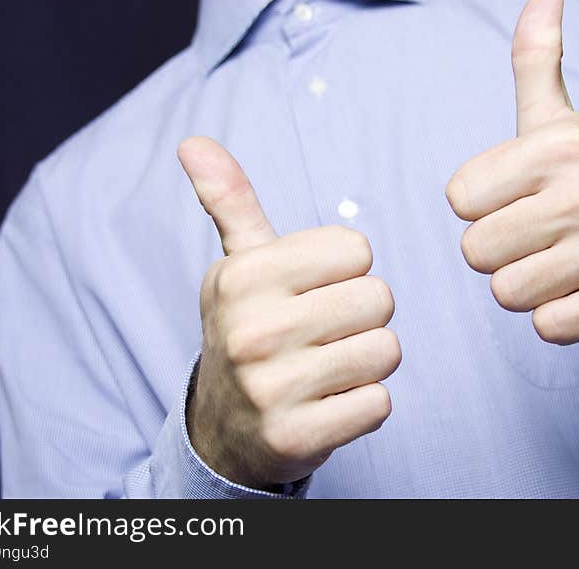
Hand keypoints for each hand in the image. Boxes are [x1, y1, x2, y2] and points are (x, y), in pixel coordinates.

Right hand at [177, 137, 399, 489]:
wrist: (226, 426)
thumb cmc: (249, 328)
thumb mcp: (239, 265)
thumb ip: (230, 202)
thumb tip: (192, 142)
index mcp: (243, 277)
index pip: (357, 250)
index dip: (346, 270)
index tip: (313, 290)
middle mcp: (251, 331)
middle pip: (380, 298)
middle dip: (364, 316)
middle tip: (325, 332)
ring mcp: (271, 389)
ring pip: (386, 351)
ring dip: (369, 361)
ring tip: (328, 366)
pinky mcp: (296, 437)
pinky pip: (380, 404)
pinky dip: (365, 405)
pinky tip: (328, 404)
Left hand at [445, 0, 578, 344]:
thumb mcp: (562, 121)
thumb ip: (538, 64)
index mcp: (562, 143)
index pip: (459, 198)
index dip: (481, 207)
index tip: (519, 199)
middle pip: (476, 251)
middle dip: (499, 252)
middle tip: (540, 238)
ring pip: (507, 292)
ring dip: (526, 286)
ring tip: (561, 263)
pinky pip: (547, 325)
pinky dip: (557, 316)